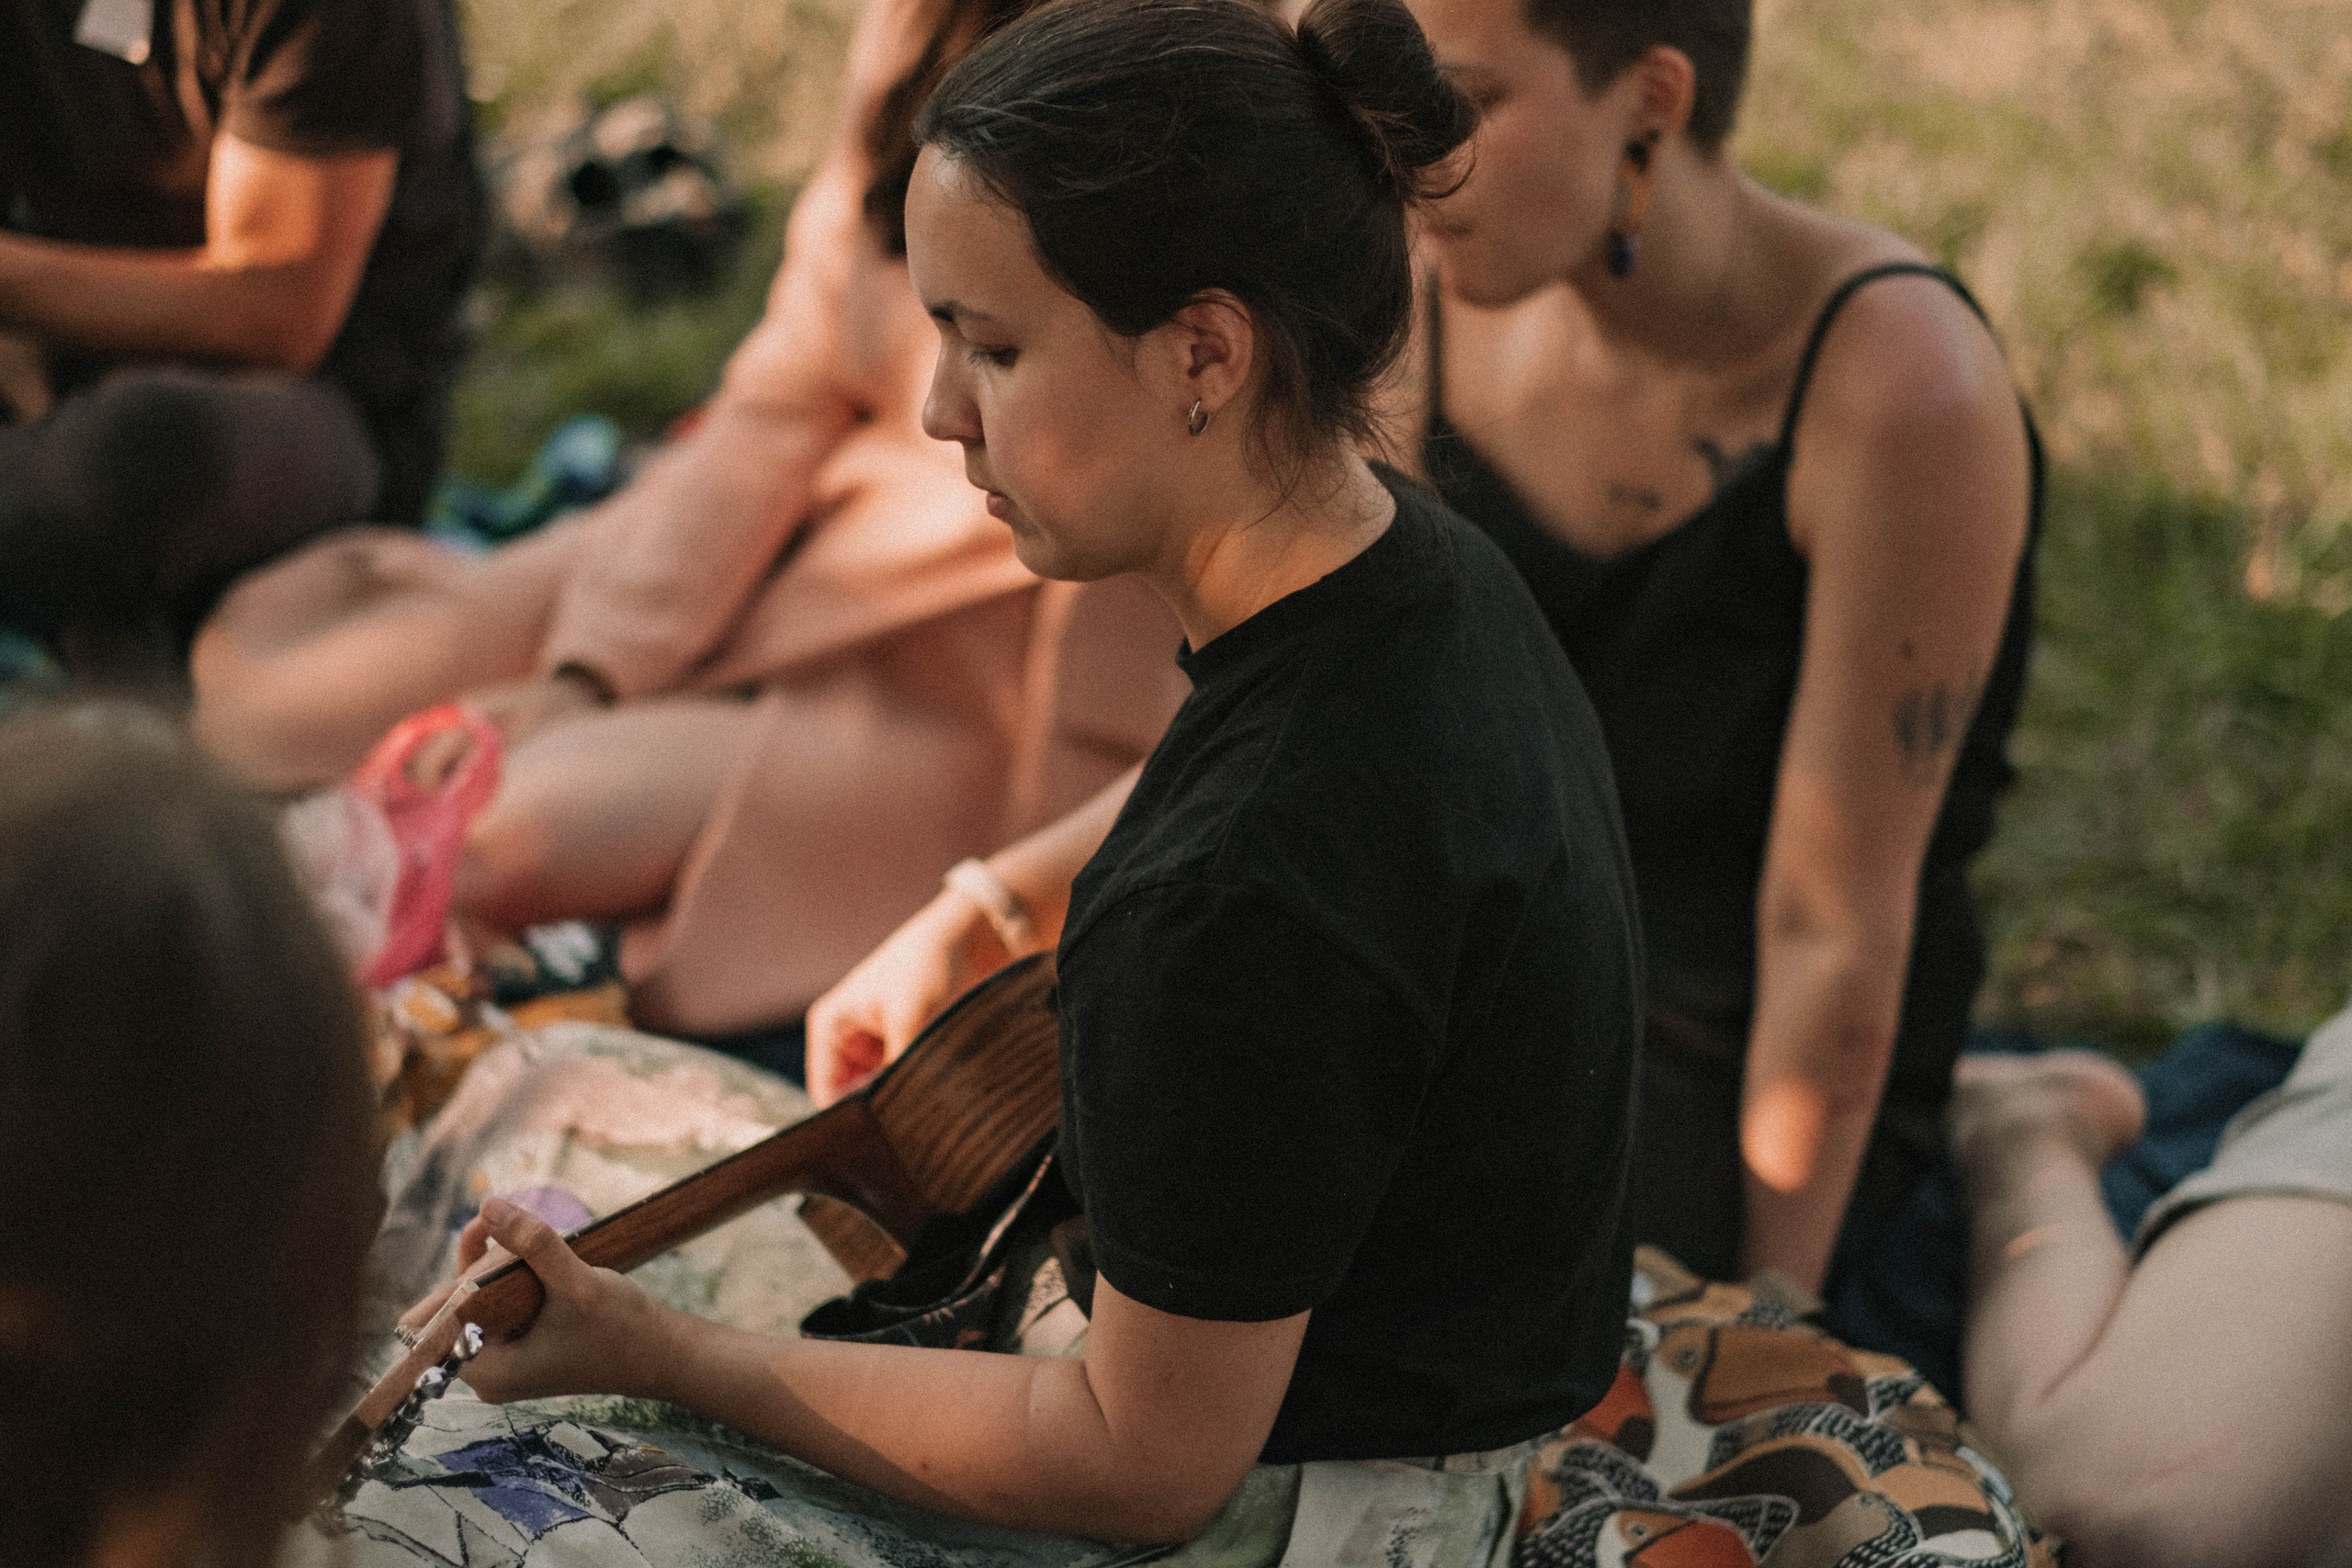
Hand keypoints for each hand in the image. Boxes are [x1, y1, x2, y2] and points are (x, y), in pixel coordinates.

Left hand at [426, 1197, 673, 1405]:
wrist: (662, 1354)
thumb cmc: (622, 1330)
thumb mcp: (576, 1283)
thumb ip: (533, 1244)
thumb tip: (490, 1204)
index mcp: (491, 1373)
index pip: (435, 1328)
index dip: (449, 1282)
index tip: (479, 1238)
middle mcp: (490, 1374)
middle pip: (455, 1312)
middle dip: (476, 1268)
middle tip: (507, 1233)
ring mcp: (507, 1362)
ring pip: (478, 1306)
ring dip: (494, 1269)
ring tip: (523, 1238)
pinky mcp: (523, 1350)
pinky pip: (499, 1309)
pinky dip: (509, 1279)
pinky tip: (526, 1251)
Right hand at [804, 888, 1012, 1106]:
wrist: (969, 938)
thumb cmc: (928, 966)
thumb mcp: (910, 1020)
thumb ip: (896, 1070)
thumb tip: (897, 1114)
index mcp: (829, 1025)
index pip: (825, 1092)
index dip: (850, 1118)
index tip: (885, 1133)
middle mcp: (844, 1038)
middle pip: (849, 1096)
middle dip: (877, 1109)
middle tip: (909, 1120)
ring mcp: (872, 1044)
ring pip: (877, 1092)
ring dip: (898, 1097)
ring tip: (926, 1099)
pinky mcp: (898, 1047)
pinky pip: (898, 1081)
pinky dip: (913, 1087)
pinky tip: (936, 1089)